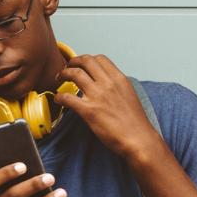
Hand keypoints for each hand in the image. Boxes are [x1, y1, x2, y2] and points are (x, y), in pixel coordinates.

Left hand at [52, 53, 166, 164]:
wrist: (138, 138)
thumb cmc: (134, 121)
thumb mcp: (128, 94)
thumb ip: (115, 86)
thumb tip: (103, 83)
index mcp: (119, 79)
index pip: (100, 58)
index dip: (87, 59)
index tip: (80, 64)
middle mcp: (109, 83)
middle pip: (86, 61)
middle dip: (72, 61)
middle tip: (66, 68)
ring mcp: (98, 95)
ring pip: (74, 73)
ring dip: (63, 74)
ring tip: (58, 79)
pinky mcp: (88, 110)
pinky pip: (67, 97)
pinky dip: (59, 96)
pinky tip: (57, 99)